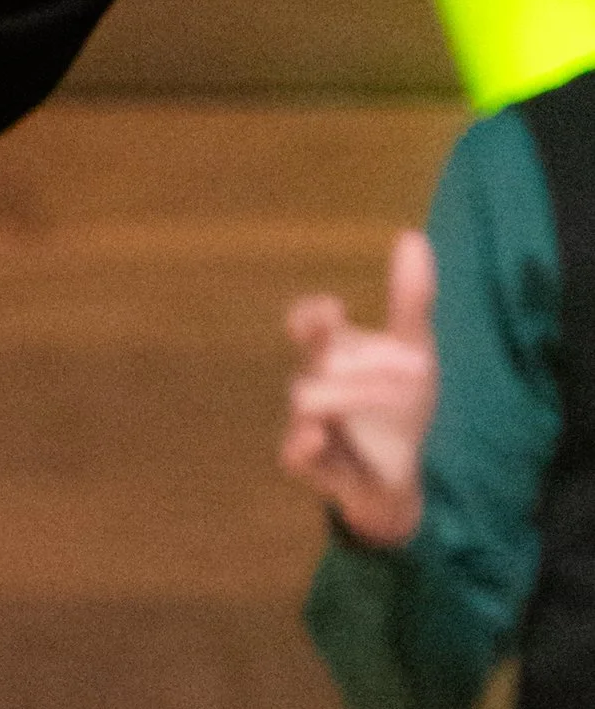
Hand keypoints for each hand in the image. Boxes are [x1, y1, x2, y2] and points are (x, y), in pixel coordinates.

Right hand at [280, 228, 437, 547]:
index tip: (336, 311)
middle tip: (416, 364)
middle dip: (366, 358)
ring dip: (352, 392)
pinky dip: (304, 440)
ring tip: (397, 395)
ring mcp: (307, 422)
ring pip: (305, 396)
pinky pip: (292, 449)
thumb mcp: (415, 353)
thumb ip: (410, 301)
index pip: (306, 322)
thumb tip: (411, 235)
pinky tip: (321, 433)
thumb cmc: (397, 408)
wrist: (403, 473)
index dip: (311, 313)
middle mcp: (315, 383)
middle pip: (318, 357)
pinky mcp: (309, 463)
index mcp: (334, 354)